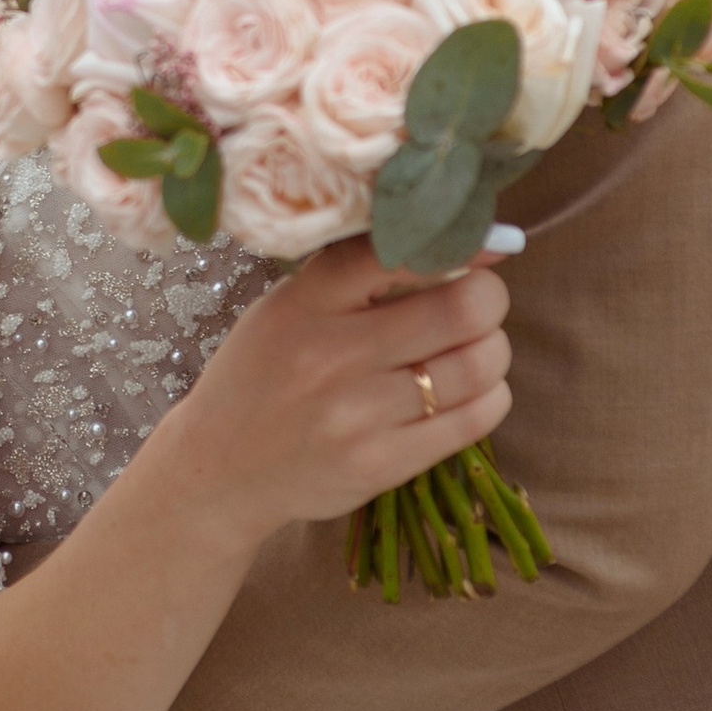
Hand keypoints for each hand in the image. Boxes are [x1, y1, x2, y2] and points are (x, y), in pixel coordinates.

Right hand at [164, 237, 511, 544]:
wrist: (219, 469)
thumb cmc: (263, 375)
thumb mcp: (288, 307)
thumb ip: (357, 276)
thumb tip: (463, 245)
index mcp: (308, 301)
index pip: (400, 251)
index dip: (463, 242)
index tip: (487, 244)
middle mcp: (333, 355)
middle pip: (463, 308)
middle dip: (488, 299)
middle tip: (479, 304)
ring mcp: (358, 415)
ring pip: (479, 364)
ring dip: (492, 350)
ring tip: (473, 350)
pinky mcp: (381, 464)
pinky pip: (475, 420)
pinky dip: (490, 396)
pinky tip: (470, 392)